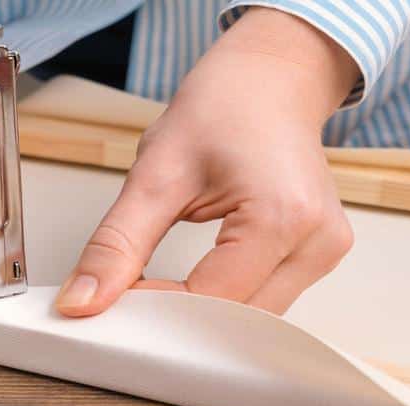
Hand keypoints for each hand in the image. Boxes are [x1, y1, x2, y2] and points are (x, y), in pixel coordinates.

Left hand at [55, 8, 359, 316]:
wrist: (269, 79)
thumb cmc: (224, 107)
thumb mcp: (155, 174)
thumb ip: (117, 244)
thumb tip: (83, 301)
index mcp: (283, 217)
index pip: (210, 301)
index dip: (156, 309)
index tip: (114, 299)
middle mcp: (318, 241)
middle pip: (236, 323)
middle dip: (178, 320)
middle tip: (129, 299)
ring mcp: (326, 252)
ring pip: (251, 320)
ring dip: (201, 315)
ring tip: (159, 288)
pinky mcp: (320, 255)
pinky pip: (265, 301)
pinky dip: (223, 300)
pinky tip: (193, 286)